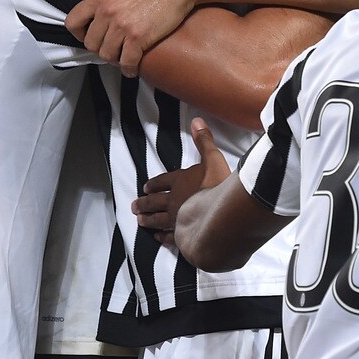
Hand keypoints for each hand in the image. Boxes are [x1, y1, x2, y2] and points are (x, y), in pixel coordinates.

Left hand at [66, 0, 198, 76]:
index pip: (73, 22)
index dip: (78, 32)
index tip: (87, 35)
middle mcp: (107, 13)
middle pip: (91, 43)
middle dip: (99, 46)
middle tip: (110, 45)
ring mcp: (122, 27)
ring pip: (107, 54)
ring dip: (114, 58)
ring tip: (121, 55)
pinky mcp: (138, 39)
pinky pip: (126, 62)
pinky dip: (129, 68)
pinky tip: (132, 67)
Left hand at [133, 118, 230, 245]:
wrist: (224, 216)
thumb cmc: (219, 186)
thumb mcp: (214, 159)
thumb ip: (204, 141)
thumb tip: (196, 121)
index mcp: (180, 181)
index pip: (162, 182)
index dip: (153, 184)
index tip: (145, 187)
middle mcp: (174, 200)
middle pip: (154, 202)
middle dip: (143, 203)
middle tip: (134, 206)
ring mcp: (177, 220)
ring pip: (157, 220)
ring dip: (147, 220)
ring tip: (139, 221)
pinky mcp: (183, 236)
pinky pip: (168, 237)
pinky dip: (161, 237)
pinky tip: (157, 237)